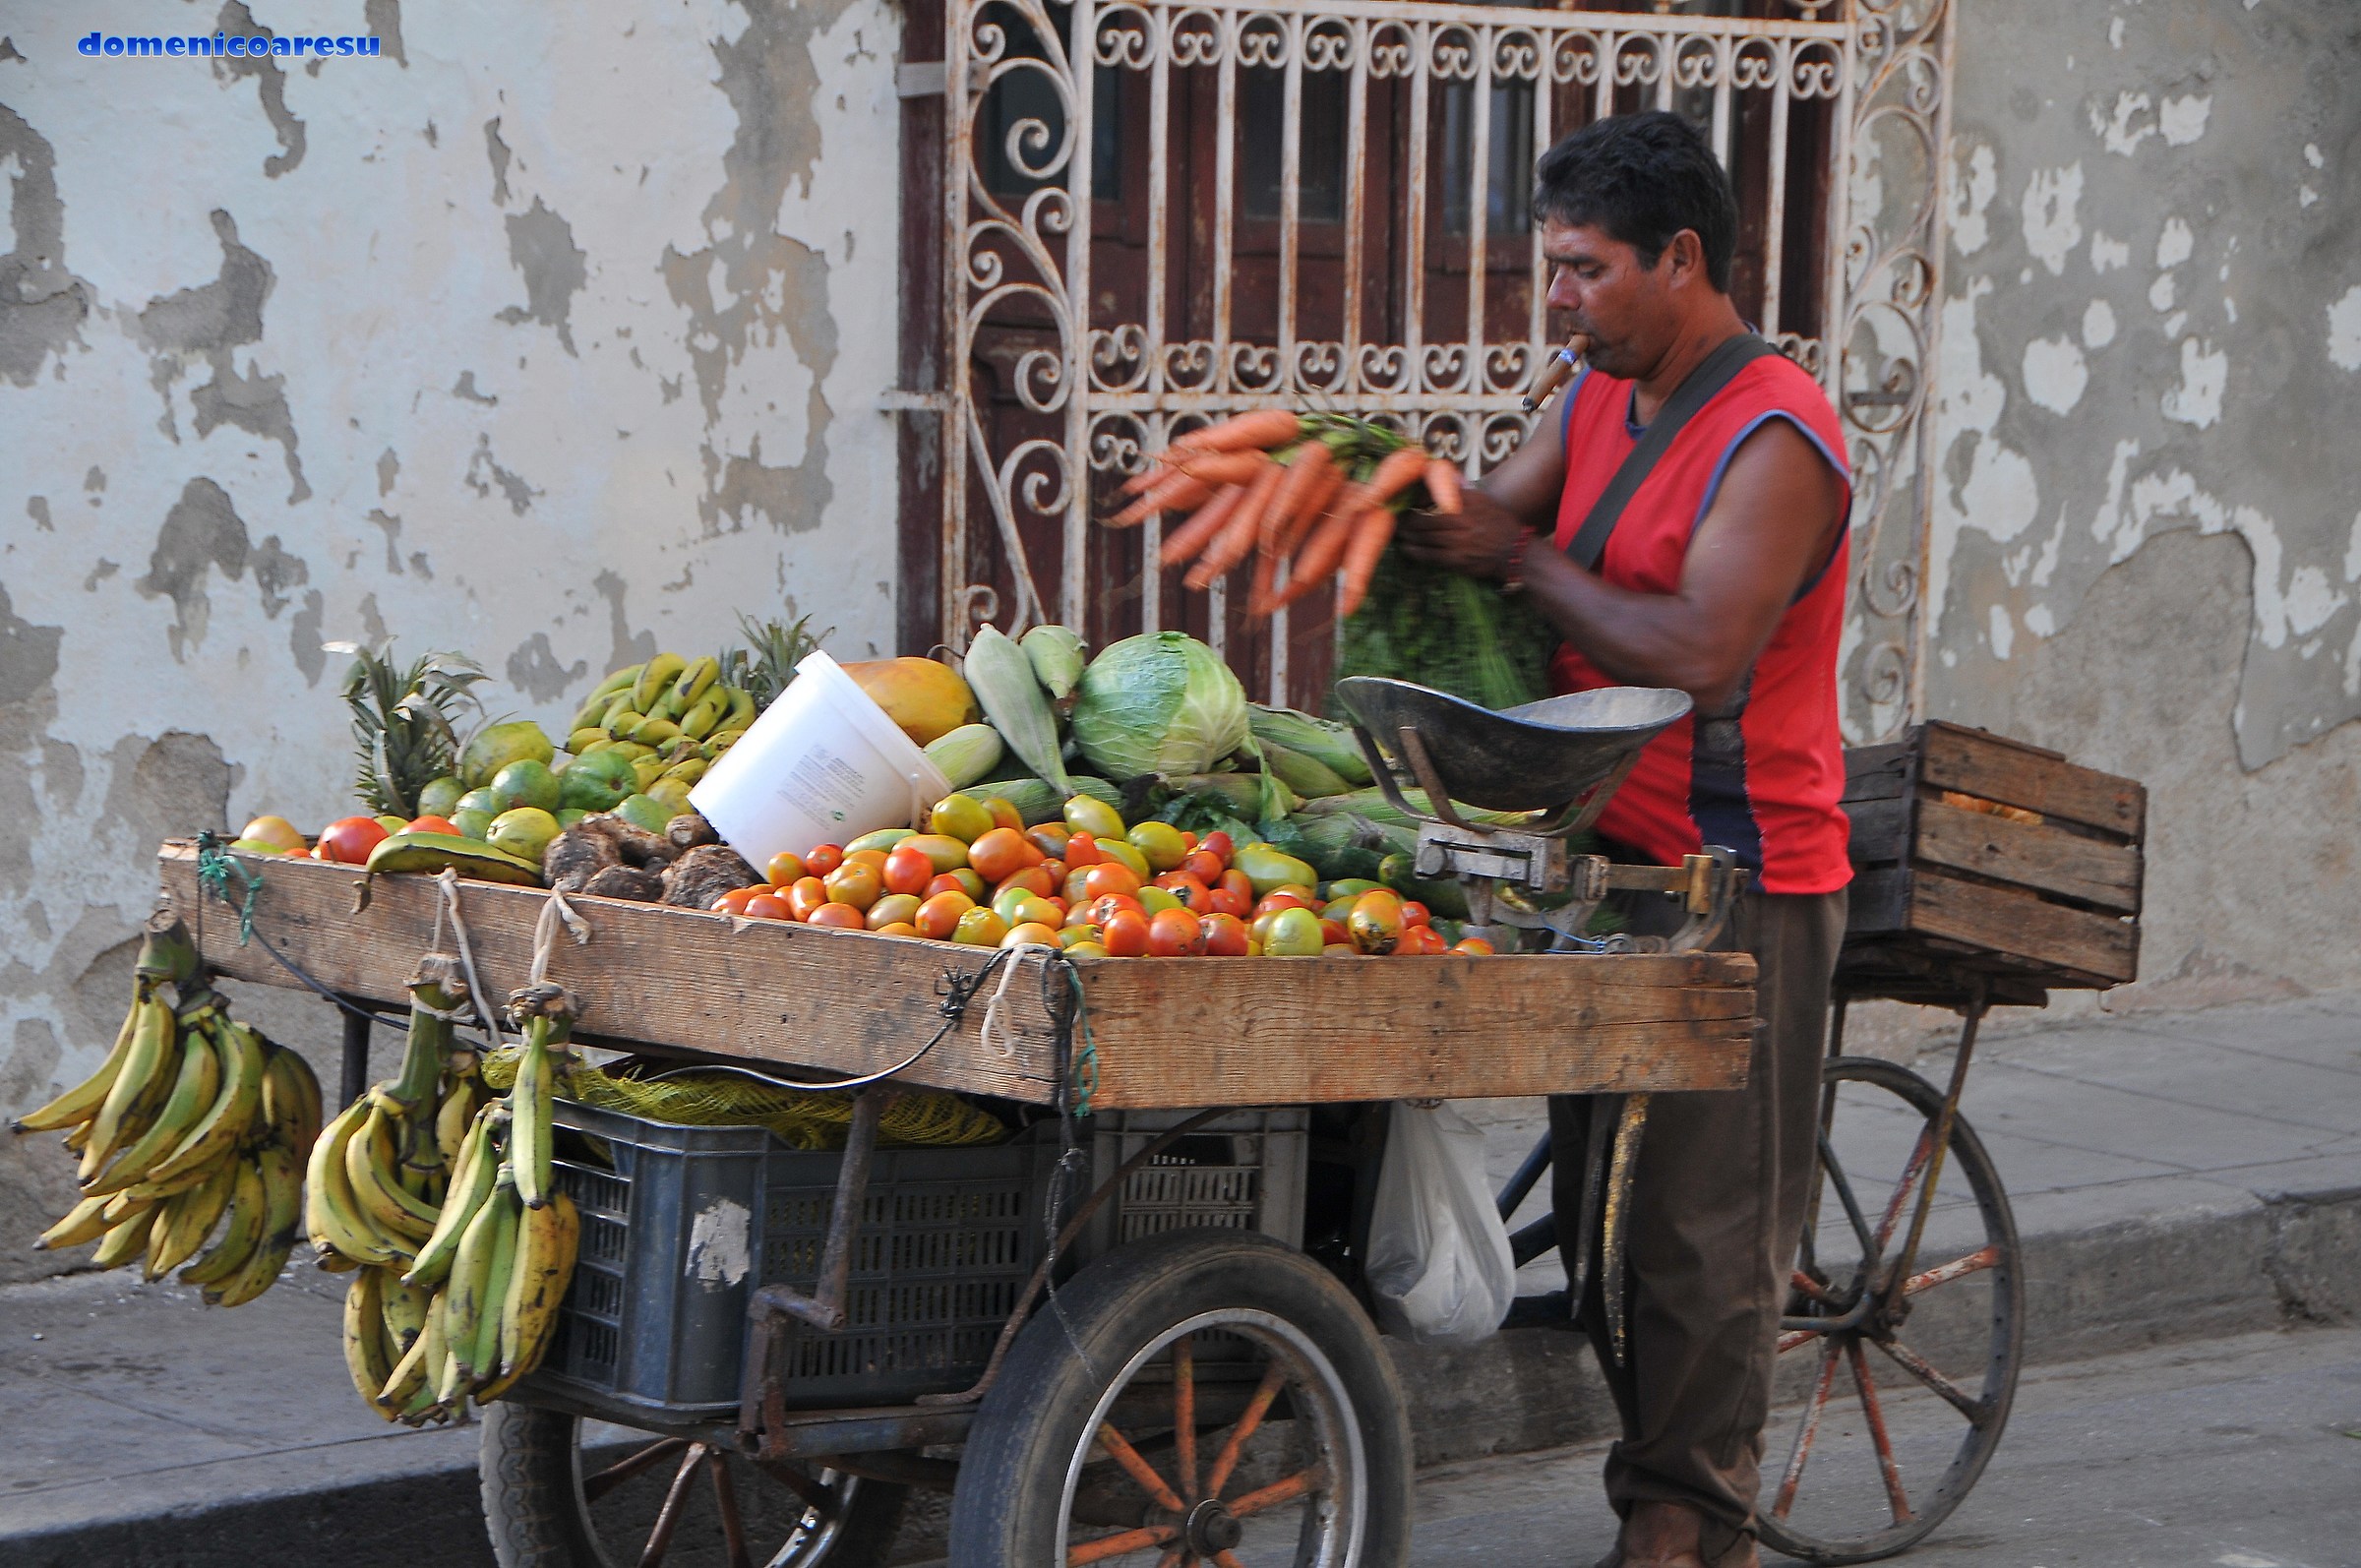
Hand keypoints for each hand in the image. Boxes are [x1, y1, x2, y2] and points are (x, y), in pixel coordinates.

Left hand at [1397, 486, 1536, 581]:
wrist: (1513, 550)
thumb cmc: (1497, 522)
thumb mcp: (1484, 500)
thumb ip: (1464, 490)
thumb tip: (1448, 476)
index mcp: (1466, 501)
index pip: (1432, 496)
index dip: (1416, 500)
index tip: (1409, 501)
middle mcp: (1461, 519)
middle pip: (1422, 518)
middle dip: (1407, 519)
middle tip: (1399, 519)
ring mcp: (1457, 540)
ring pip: (1423, 536)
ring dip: (1408, 535)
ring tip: (1401, 533)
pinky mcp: (1456, 559)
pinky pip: (1429, 554)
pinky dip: (1415, 551)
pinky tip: (1408, 548)